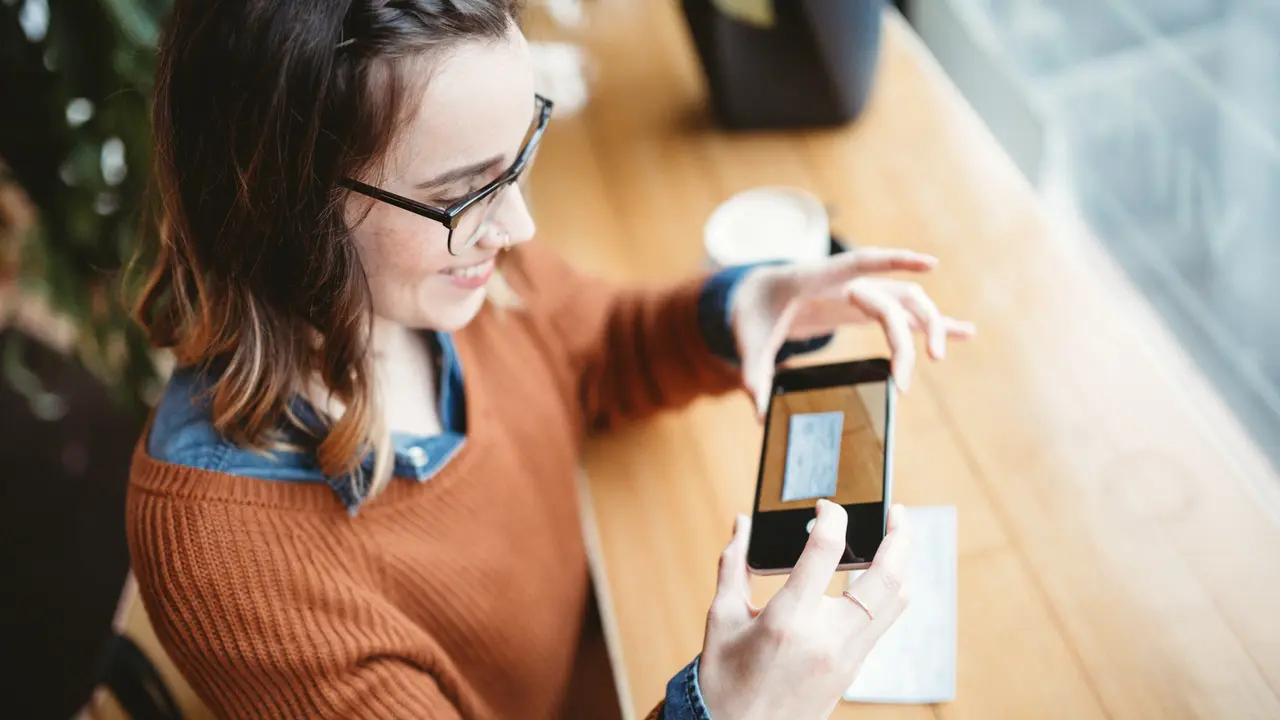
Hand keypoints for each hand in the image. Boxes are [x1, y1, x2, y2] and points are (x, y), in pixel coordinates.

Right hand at [698, 501, 910, 719]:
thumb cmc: (724, 678)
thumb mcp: (722, 617)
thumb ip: (734, 564)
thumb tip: (743, 523)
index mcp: (788, 619)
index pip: (826, 550)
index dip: (832, 516)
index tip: (826, 506)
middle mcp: (827, 638)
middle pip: (886, 577)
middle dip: (899, 536)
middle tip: (896, 511)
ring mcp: (846, 658)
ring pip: (896, 602)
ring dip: (901, 567)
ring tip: (893, 542)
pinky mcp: (853, 671)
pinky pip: (884, 623)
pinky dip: (886, 594)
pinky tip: (873, 580)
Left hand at [731, 248, 975, 413]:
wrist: (758, 294)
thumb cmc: (754, 310)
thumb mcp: (747, 339)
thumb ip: (753, 372)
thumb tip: (759, 412)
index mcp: (818, 278)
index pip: (861, 264)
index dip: (894, 261)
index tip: (930, 263)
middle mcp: (848, 282)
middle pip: (892, 299)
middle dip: (904, 338)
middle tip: (903, 381)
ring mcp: (862, 293)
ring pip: (908, 302)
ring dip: (929, 326)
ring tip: (938, 358)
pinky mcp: (867, 308)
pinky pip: (907, 314)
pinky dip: (934, 323)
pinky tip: (965, 332)